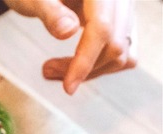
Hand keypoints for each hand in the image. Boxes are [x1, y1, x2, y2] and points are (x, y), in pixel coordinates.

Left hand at [4, 0, 136, 93]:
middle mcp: (120, 0)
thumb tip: (67, 32)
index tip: (68, 87)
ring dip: (90, 72)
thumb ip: (51, 13)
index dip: (85, 60)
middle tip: (46, 70)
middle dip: (82, 69)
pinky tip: (74, 66)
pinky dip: (100, 66)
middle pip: (114, 45)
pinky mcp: (122, 24)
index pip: (102, 28)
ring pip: (122, 54)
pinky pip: (123, 53)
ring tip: (52, 69)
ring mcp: (124, 12)